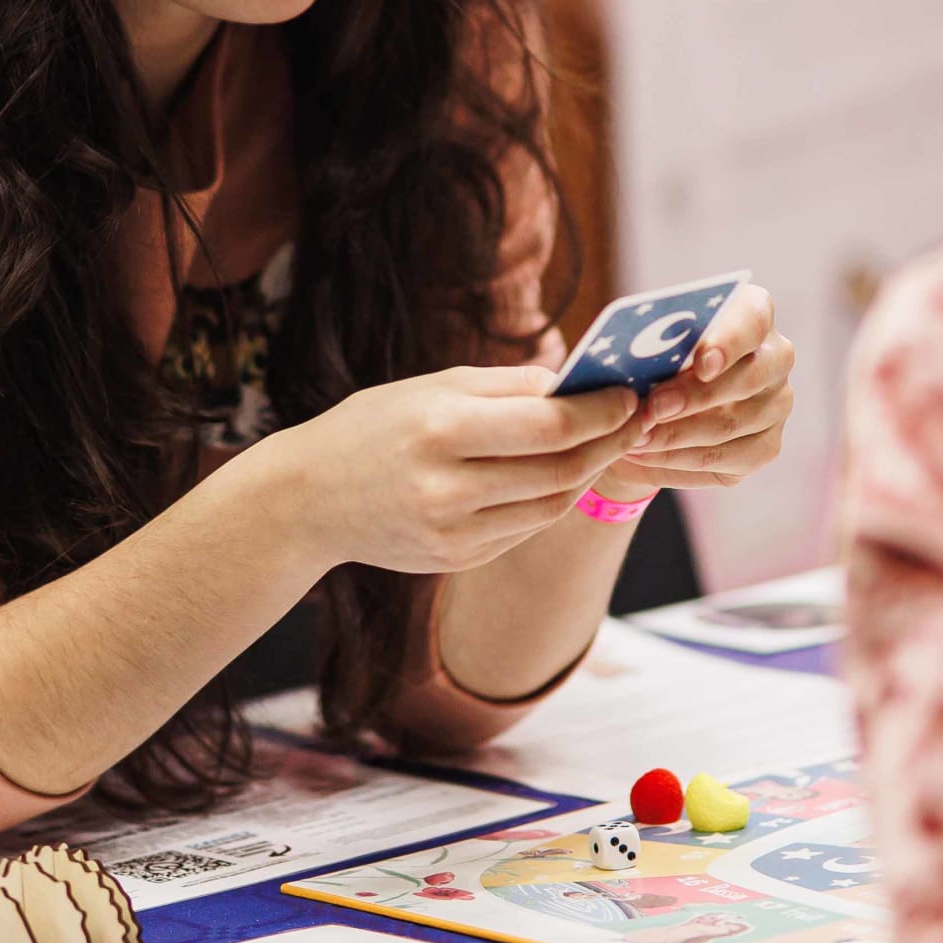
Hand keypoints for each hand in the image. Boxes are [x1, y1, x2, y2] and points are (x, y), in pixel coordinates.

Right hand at [276, 365, 645, 576]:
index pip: (550, 426)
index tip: (629, 395)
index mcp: (442, 429)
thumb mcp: (434, 386)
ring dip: (585, 474)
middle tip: (636, 420)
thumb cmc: (374, 426)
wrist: (307, 500)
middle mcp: (448, 488)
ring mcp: (452, 533)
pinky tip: (554, 475)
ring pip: (550, 507)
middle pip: (561, 471)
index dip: (602, 412)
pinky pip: (522, 529)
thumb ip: (509, 385)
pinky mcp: (454, 560)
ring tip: (602, 444)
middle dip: (608, 443)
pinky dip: (547, 500)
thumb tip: (579, 383)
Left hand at [601, 283, 794, 494]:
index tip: (701, 363)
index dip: (729, 342)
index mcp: (752, 313)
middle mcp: (775, 357)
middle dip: (696, 396)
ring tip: (635, 436)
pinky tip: (645, 453)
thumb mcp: (645, 338)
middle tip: (653, 407)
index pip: (753, 320)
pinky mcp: (765, 447)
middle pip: (749, 377)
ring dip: (677, 434)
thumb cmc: (651, 355)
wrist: (655, 403)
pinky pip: (723, 459)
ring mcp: (776, 405)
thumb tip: (628, 352)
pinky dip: (678, 459)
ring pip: (731, 424)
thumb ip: (648, 339)